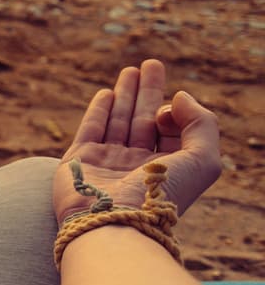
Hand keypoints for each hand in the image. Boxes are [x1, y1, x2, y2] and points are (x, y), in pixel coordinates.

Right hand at [53, 59, 219, 225]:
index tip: (170, 108)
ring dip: (125, 94)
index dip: (174, 113)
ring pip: (118, 120)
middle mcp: (136, 165)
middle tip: (151, 63)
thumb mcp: (203, 159)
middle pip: (144, 120)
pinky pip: (91, 129)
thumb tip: (179, 97)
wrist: (116, 220)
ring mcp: (107, 162)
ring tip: (131, 70)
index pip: (170, 131)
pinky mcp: (81, 160)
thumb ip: (202, 123)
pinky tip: (107, 93)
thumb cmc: (161, 195)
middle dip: (148, 92)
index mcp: (165, 168)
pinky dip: (99, 110)